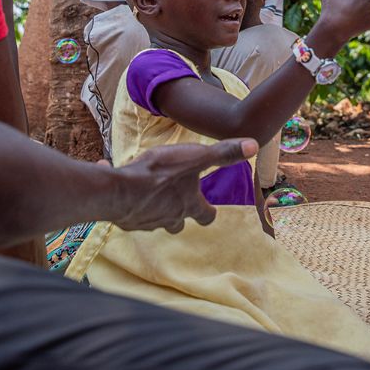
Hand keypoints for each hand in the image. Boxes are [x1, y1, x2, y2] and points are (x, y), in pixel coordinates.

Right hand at [110, 138, 257, 232]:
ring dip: (154, 209)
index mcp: (187, 205)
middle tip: (177, 204)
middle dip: (179, 215)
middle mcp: (169, 217)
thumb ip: (223, 153)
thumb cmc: (159, 174)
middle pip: (178, 224)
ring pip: (154, 219)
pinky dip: (125, 195)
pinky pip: (126, 207)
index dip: (208, 212)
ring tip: (148, 195)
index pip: (206, 215)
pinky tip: (115, 178)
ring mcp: (146, 220)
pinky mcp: (124, 217)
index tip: (210, 210)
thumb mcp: (195, 157)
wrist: (119, 192)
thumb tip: (254, 145)